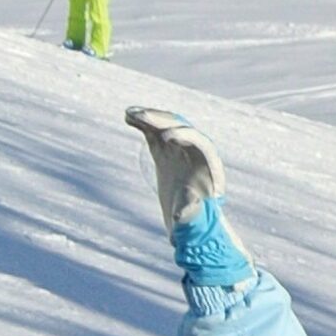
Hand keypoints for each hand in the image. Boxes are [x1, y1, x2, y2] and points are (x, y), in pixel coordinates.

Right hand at [125, 109, 249, 285]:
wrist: (190, 220)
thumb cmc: (195, 222)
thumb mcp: (192, 220)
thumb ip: (188, 215)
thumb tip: (180, 214)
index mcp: (208, 167)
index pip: (199, 142)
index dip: (184, 136)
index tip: (166, 137)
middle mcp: (196, 153)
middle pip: (182, 128)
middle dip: (163, 121)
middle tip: (143, 116)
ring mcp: (180, 149)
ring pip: (167, 126)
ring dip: (150, 118)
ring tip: (130, 113)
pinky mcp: (165, 150)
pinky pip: (154, 132)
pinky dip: (143, 124)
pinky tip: (127, 117)